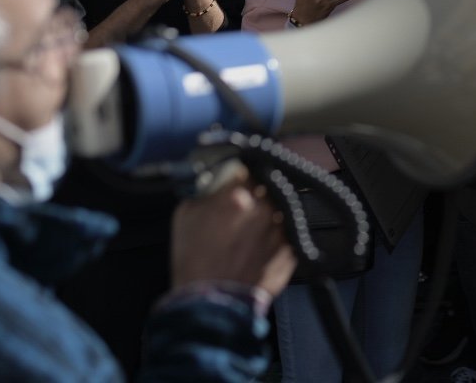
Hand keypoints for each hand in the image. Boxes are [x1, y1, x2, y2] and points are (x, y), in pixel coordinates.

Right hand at [171, 165, 295, 296]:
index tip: (237, 180)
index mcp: (237, 196)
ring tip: (250, 234)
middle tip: (244, 209)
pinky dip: (275, 238)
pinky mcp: (290, 250)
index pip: (246, 169)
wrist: (210, 305)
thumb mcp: (185, 215)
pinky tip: (257, 250)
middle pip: (266, 188)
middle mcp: (264, 209)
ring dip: (268, 215)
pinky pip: (286, 233)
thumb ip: (204, 191)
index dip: (240, 176)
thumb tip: (215, 181)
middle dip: (256, 195)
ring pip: (279, 210)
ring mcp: (280, 229)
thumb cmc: (193, 263)